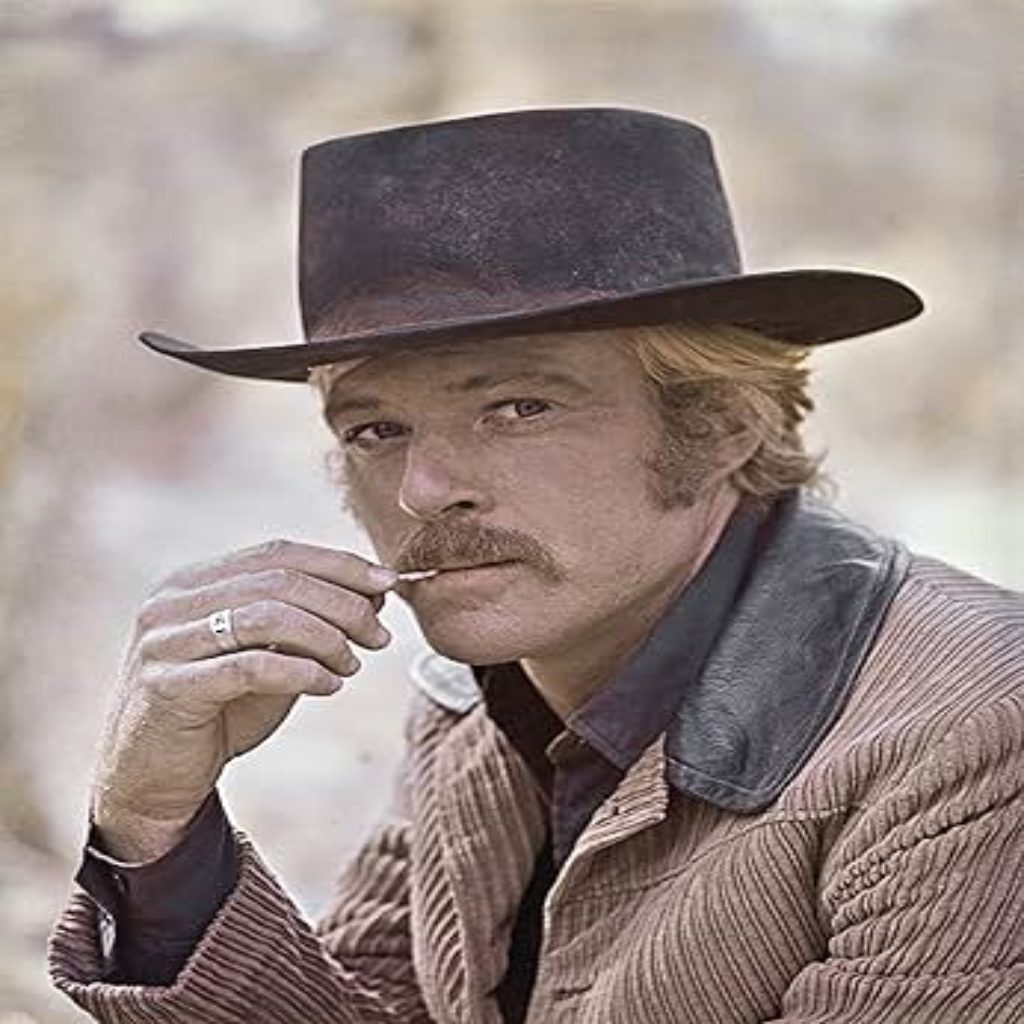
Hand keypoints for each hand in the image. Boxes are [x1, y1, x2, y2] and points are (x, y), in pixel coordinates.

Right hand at [91, 539, 397, 860]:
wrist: (154, 780)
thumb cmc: (219, 712)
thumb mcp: (269, 656)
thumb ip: (308, 622)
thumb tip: (376, 592)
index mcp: (194, 582)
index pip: (278, 553)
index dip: (338, 564)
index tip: (387, 583)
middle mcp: (172, 602)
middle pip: (278, 580)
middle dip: (343, 604)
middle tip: (379, 635)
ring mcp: (164, 641)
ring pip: (266, 616)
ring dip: (326, 638)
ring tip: (353, 664)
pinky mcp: (167, 686)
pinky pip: (250, 666)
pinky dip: (301, 672)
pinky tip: (328, 685)